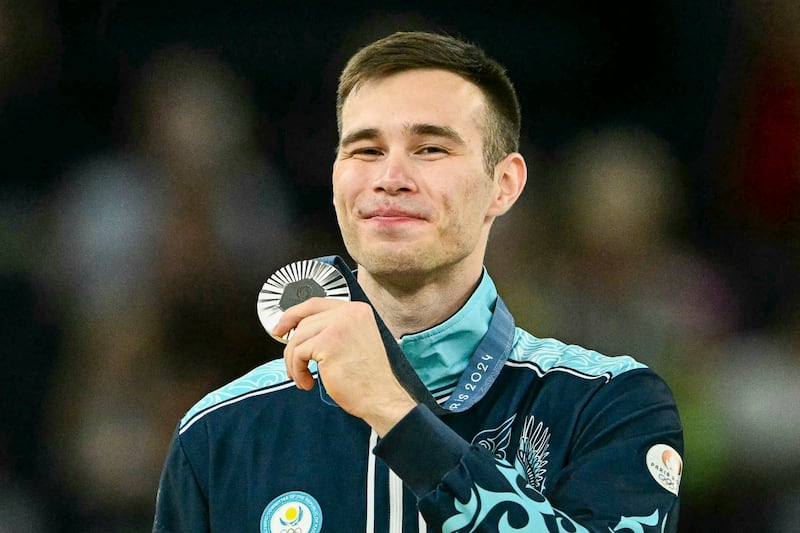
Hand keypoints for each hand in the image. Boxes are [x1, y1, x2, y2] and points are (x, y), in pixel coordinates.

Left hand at [272, 298, 416, 435]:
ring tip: (302, 378)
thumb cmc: (367, 378)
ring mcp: (339, 325)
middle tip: (294, 367)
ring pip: (297, 338)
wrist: (381, 397)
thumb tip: (297, 330)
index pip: (315, 304)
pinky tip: (308, 383)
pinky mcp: (328, 342)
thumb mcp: (352, 342)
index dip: (293, 315)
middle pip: (304, 322)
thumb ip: (331, 330)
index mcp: (356, 310)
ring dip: (293, 362)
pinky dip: (297, 371)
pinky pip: (298, 353)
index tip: (280, 329)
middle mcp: (349, 312)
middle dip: (292, 347)